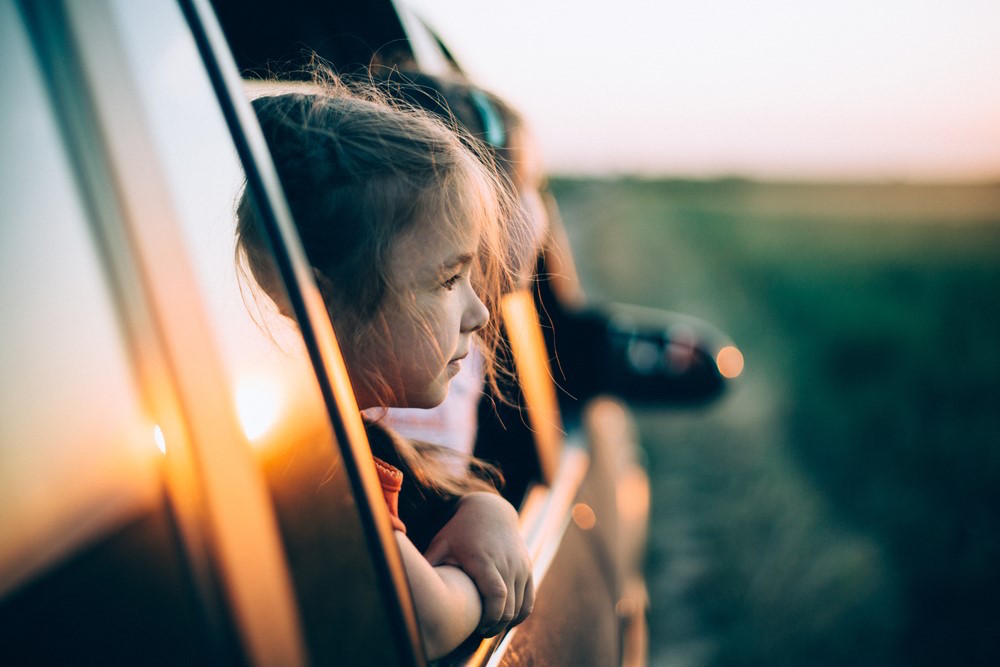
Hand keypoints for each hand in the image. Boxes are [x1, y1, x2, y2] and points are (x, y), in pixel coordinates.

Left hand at [423, 492, 534, 635]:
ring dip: (507, 622)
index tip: (477, 627)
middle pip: (509, 608)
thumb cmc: (461, 529)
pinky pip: (529, 600)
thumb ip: (429, 563)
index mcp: (485, 561)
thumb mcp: (442, 543)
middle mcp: (507, 564)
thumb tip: (406, 581)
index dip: (490, 617)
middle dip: (496, 625)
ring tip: (490, 626)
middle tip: (480, 631)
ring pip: (521, 607)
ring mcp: (520, 566)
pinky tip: (505, 618)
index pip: (497, 596)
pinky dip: (520, 613)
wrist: (490, 510)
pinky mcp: (527, 568)